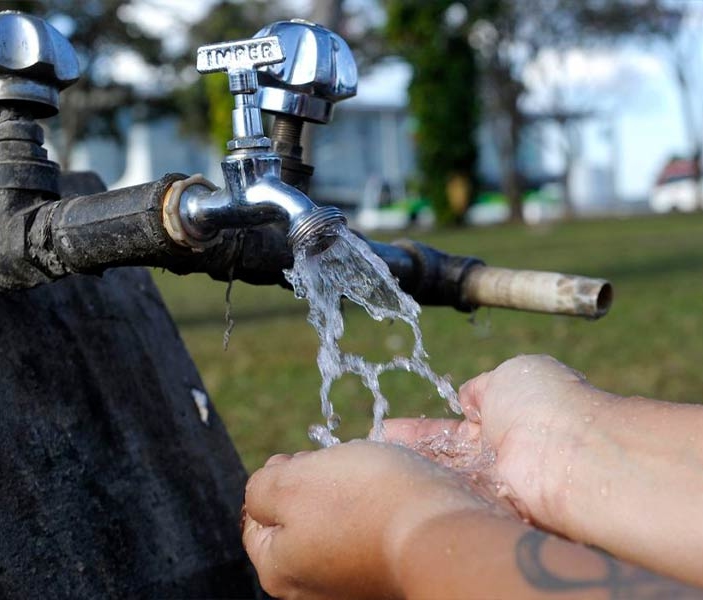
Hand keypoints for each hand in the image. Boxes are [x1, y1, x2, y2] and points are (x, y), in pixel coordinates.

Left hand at [242, 441, 480, 599]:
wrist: (441, 530)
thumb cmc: (362, 501)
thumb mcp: (291, 481)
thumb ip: (260, 488)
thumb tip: (264, 492)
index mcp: (279, 569)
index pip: (256, 517)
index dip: (276, 478)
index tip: (301, 460)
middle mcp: (312, 587)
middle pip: (297, 518)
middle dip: (312, 482)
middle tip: (336, 464)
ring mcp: (351, 582)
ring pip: (334, 520)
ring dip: (345, 491)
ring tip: (367, 474)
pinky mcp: (385, 571)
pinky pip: (368, 530)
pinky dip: (373, 507)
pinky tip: (388, 493)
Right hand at [384, 355, 605, 527]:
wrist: (569, 452)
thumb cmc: (544, 403)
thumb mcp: (510, 374)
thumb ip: (482, 387)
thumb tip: (468, 396)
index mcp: (504, 417)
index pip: (452, 427)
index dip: (420, 430)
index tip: (388, 428)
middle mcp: (497, 455)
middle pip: (442, 456)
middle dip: (407, 453)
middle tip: (372, 451)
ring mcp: (493, 484)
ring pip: (442, 477)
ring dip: (409, 471)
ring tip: (370, 466)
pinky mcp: (489, 509)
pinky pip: (449, 498)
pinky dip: (421, 492)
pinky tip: (389, 487)